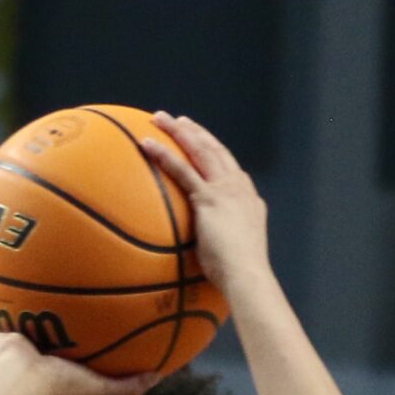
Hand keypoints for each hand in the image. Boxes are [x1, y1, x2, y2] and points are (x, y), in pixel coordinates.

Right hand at [0, 306, 154, 394]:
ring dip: (8, 323)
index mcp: (48, 385)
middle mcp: (25, 370)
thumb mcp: (96, 388)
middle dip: (40, 338)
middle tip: (46, 322)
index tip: (81, 350)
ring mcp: (3, 358)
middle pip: (34, 351)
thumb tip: (158, 377)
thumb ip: (125, 386)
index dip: (72, 363)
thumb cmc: (54, 385)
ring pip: (4, 338)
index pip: (63, 372)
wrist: (15, 378)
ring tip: (12, 302)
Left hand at [139, 112, 274, 297]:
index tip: (197, 138)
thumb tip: (199, 252)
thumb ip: (216, 242)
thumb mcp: (230, 252)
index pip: (227, 166)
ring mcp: (225, 189)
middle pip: (214, 150)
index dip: (212, 149)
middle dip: (194, 131)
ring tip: (158, 118)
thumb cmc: (237, 275)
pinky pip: (181, 169)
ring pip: (199, 150)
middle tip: (176, 119)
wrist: (247, 275)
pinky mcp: (209, 197)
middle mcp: (239, 187)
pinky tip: (147, 143)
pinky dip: (163, 154)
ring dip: (178, 131)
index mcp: (247, 198)